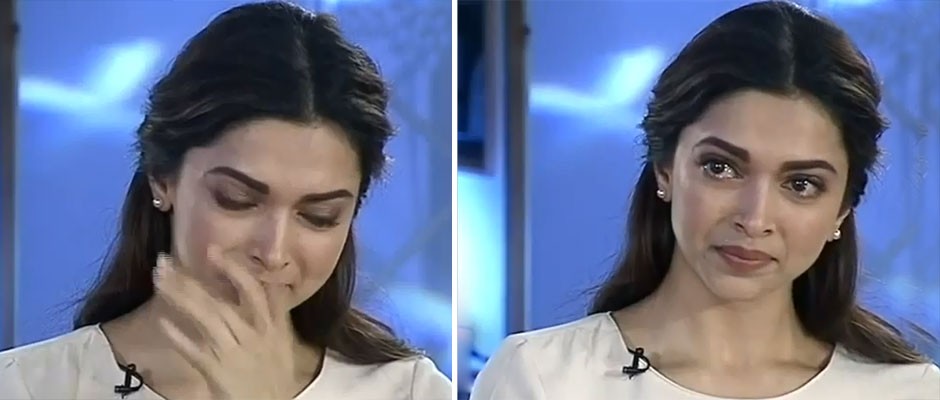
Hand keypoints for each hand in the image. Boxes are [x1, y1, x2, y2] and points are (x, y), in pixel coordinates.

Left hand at [154, 246, 297, 398]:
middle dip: (190, 279)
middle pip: (218, 302)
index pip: (253, 290)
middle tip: (165, 260)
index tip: (212, 250)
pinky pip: (195, 352)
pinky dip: (180, 337)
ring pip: (205, 319)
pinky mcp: (218, 373)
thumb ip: (277, 311)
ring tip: (158, 280)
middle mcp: (253, 335)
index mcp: (271, 326)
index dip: (233, 268)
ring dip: (179, 297)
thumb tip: (275, 282)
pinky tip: (164, 323)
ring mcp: (234, 353)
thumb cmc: (276, 374)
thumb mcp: (283, 340)